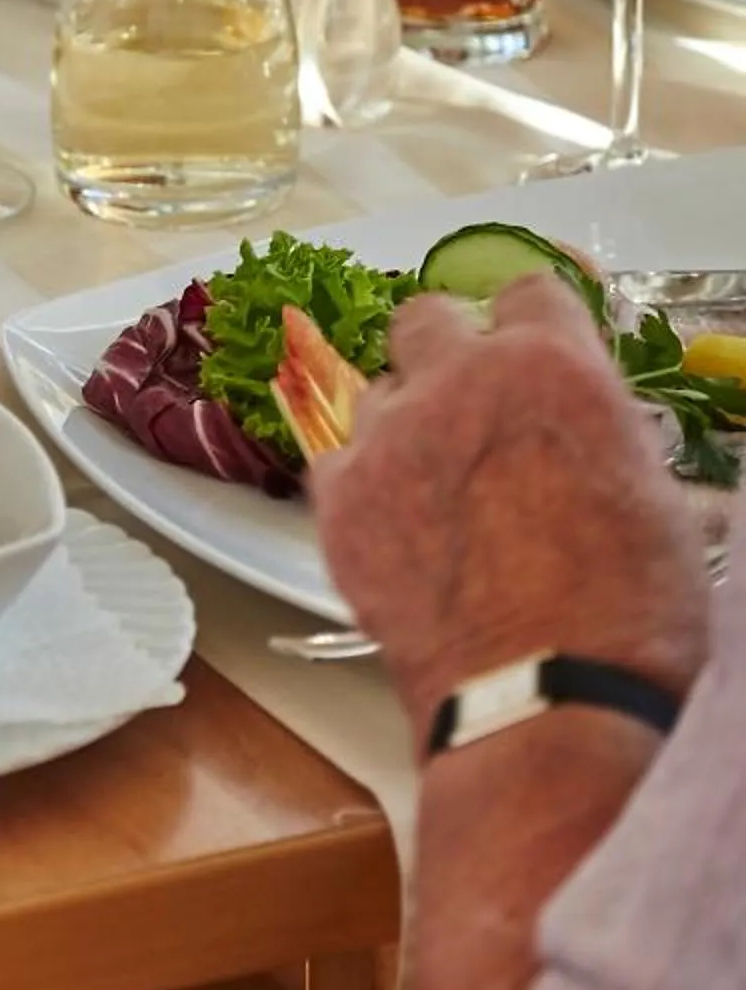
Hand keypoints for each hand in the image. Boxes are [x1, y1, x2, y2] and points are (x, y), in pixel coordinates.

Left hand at [310, 276, 709, 736]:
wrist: (547, 700)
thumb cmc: (628, 613)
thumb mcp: (656, 501)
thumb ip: (604, 437)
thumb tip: (595, 436)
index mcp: (552, 369)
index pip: (528, 289)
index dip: (531, 323)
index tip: (530, 347)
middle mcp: (461, 381)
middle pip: (426, 316)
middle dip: (445, 349)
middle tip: (465, 401)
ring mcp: (390, 437)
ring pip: (375, 390)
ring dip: (401, 421)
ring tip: (431, 482)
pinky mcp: (339, 499)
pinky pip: (333, 458)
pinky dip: (359, 480)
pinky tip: (392, 522)